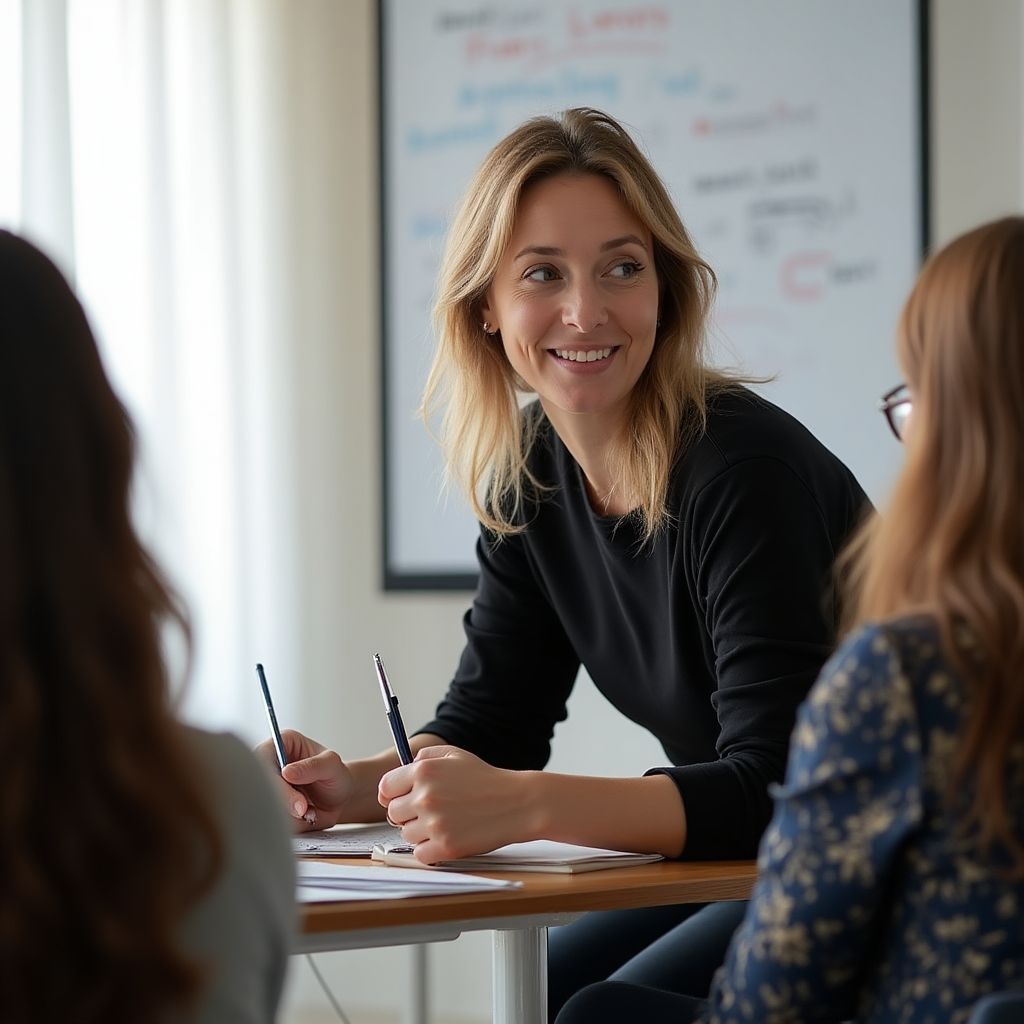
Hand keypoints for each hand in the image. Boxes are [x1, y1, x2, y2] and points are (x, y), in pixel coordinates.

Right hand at [254, 729, 354, 832]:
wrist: (339, 800)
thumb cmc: (335, 776)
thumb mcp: (332, 765)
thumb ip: (313, 766)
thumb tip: (287, 772)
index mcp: (281, 743)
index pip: (261, 755)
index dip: (270, 773)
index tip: (289, 786)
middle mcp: (268, 765)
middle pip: (257, 783)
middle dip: (282, 799)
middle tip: (303, 809)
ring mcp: (266, 787)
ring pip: (262, 804)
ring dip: (286, 813)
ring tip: (309, 810)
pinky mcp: (267, 807)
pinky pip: (268, 821)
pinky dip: (287, 824)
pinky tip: (303, 818)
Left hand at [377, 745, 531, 863]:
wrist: (517, 803)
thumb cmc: (487, 779)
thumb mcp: (455, 755)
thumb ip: (425, 756)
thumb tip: (404, 766)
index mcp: (424, 771)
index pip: (385, 788)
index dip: (391, 795)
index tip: (400, 800)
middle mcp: (425, 796)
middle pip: (393, 814)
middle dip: (408, 814)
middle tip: (430, 812)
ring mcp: (434, 823)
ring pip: (406, 835)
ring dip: (421, 832)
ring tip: (446, 823)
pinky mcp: (445, 847)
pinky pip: (420, 854)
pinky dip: (431, 850)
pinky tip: (448, 837)